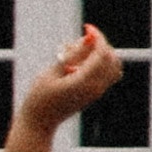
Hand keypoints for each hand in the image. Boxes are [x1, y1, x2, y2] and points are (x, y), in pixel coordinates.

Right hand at [9, 26, 122, 141]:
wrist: (39, 124)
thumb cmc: (39, 98)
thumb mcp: (51, 73)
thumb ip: (72, 55)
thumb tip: (90, 37)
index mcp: (84, 82)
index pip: (102, 53)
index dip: (97, 37)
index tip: (87, 27)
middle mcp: (96, 88)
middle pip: (110, 57)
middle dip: (98, 44)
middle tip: (75, 44)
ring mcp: (97, 92)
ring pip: (113, 65)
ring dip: (101, 53)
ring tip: (76, 54)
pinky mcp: (95, 94)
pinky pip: (109, 74)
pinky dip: (101, 63)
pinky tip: (80, 64)